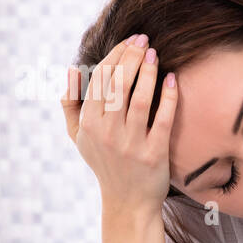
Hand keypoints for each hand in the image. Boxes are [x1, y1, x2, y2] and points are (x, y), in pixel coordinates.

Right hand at [61, 34, 178, 211]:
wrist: (127, 202)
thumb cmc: (104, 163)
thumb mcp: (79, 136)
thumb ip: (70, 104)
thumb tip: (71, 70)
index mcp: (89, 123)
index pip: (100, 80)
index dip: (116, 56)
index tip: (130, 41)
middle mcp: (107, 132)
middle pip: (119, 85)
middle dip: (132, 57)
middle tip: (145, 40)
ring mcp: (131, 143)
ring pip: (140, 99)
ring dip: (148, 72)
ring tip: (156, 54)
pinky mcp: (154, 154)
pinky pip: (162, 119)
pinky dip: (168, 97)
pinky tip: (172, 79)